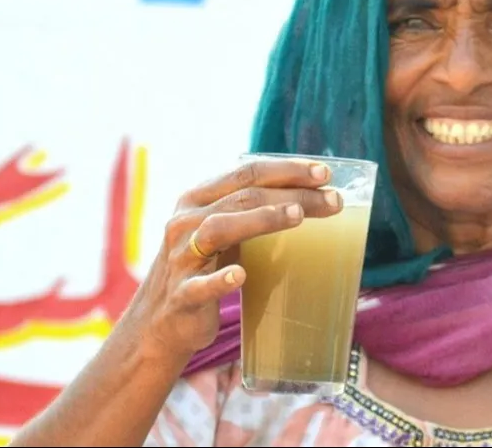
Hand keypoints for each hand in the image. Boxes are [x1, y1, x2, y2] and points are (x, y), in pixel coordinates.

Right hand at [123, 158, 342, 361]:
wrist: (160, 321)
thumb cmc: (201, 269)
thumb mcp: (220, 232)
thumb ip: (249, 211)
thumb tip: (310, 198)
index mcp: (197, 199)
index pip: (246, 172)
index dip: (287, 169)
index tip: (325, 173)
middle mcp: (186, 222)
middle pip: (242, 197)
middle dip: (291, 194)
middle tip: (332, 199)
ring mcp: (181, 259)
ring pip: (219, 229)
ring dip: (260, 220)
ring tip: (298, 216)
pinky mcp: (182, 297)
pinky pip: (200, 286)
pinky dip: (220, 280)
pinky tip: (241, 276)